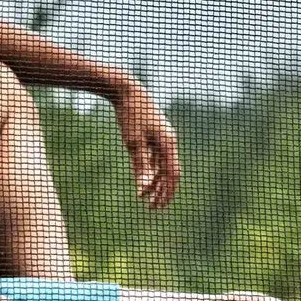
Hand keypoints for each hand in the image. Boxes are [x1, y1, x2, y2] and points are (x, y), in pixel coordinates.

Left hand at [112, 79, 181, 208]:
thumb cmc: (131, 116)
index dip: (167, 193)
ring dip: (157, 184)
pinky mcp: (155, 136)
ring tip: (146, 199)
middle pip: (171, 173)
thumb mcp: (133, 143)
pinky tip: (143, 182)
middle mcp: (169, 142)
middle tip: (152, 209)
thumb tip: (143, 191)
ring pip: (164, 167)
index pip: (172, 175)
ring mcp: (163, 139)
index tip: (157, 207)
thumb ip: (140, 167)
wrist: (128, 91)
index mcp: (168, 143)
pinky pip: (157, 159)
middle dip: (163, 192)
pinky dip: (152, 172)